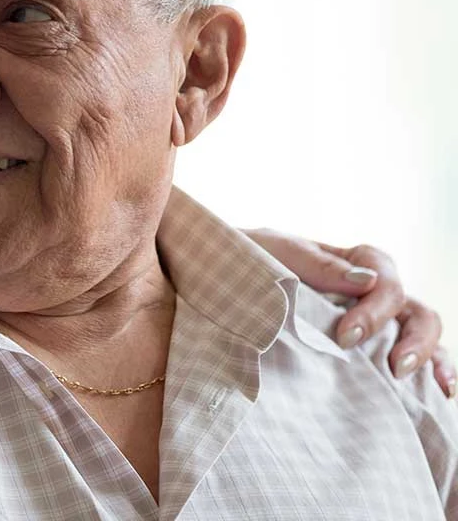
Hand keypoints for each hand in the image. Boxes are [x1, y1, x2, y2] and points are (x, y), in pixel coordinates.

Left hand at [244, 229, 453, 398]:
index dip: (376, 306)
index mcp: (346, 261)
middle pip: (411, 307)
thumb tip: (367, 281)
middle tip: (395, 368)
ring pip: (418, 331)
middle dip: (414, 337)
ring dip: (429, 355)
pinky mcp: (360, 350)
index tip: (346, 336)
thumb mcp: (271, 252)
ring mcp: (367, 321)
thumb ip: (315, 263)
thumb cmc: (241, 261)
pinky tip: (438, 393)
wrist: (211, 280)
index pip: (384, 275)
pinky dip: (429, 370)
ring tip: (425, 384)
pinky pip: (404, 355)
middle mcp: (365, 291)